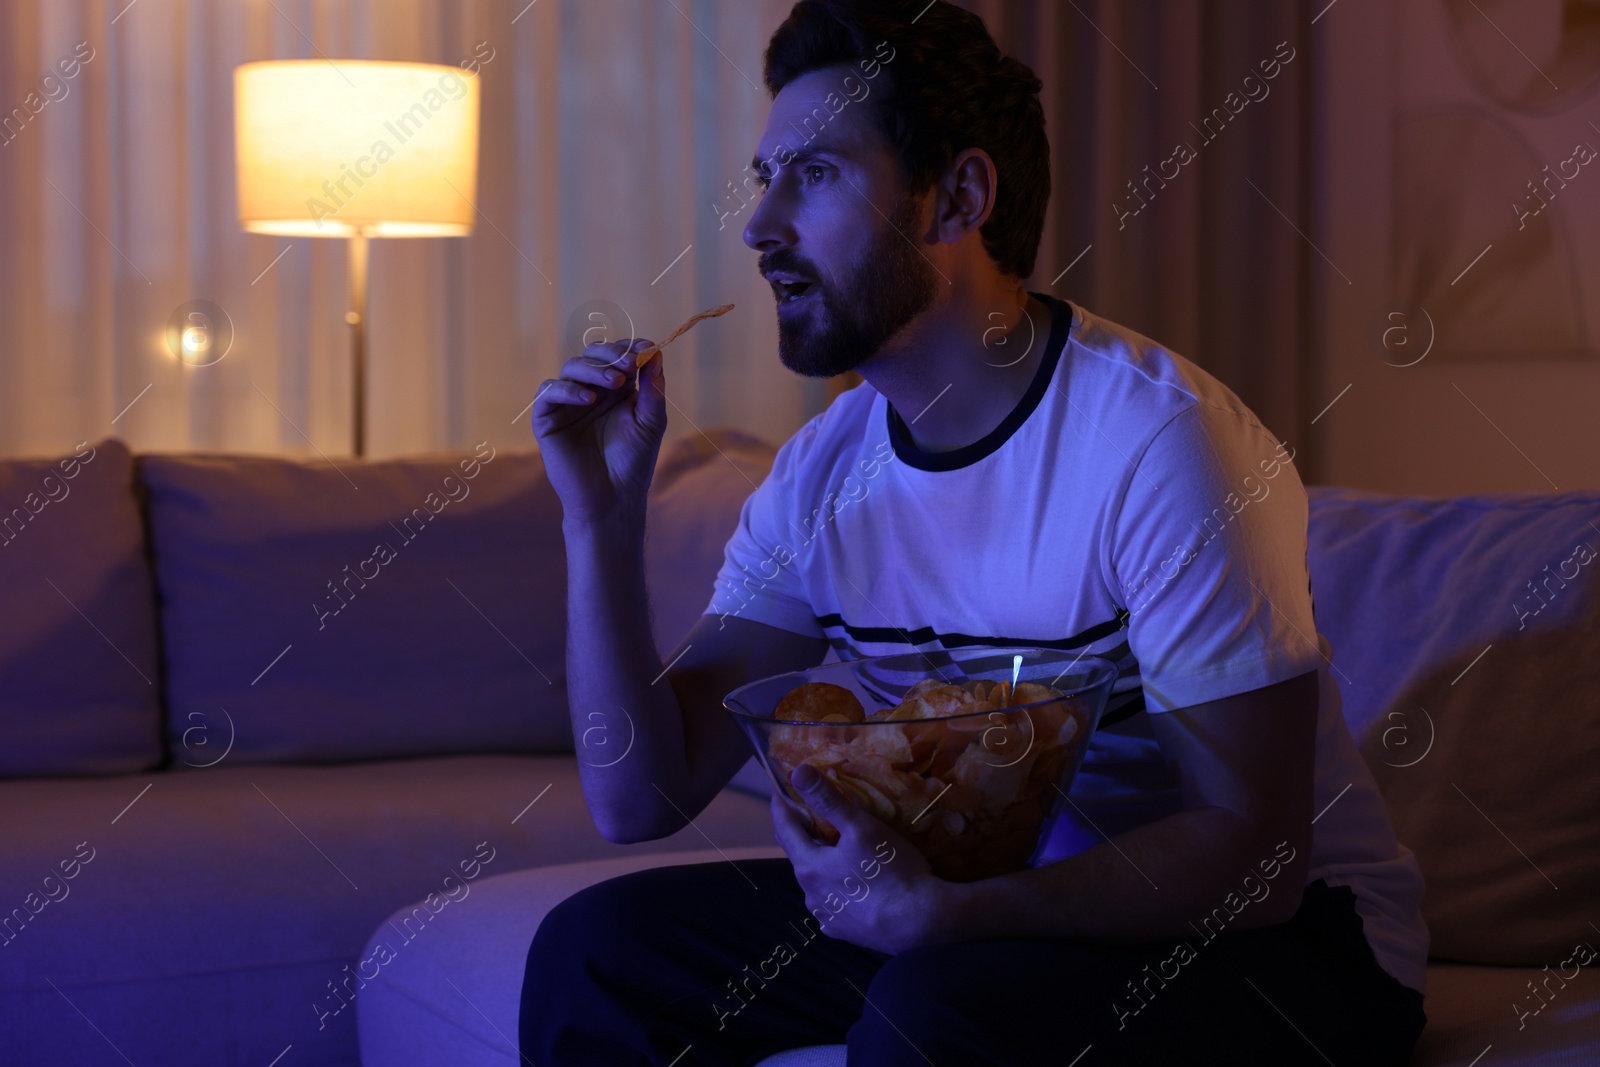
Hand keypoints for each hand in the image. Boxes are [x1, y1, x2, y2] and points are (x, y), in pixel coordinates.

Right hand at [531, 338, 667, 525]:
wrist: (612, 498)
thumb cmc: (633, 462)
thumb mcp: (651, 421)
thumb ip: (653, 387)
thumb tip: (655, 351)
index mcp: (616, 389)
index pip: (618, 356)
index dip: (629, 348)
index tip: (645, 349)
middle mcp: (590, 391)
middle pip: (593, 354)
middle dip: (612, 354)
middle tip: (628, 364)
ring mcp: (567, 403)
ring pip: (571, 367)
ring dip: (594, 369)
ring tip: (615, 382)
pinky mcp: (547, 418)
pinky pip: (549, 391)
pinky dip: (568, 390)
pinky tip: (589, 400)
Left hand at [771, 763, 946, 954]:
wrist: (921, 924)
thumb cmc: (892, 871)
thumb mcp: (862, 827)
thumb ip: (829, 799)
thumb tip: (798, 772)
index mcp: (809, 867)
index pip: (785, 830)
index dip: (782, 808)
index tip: (780, 793)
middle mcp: (810, 895)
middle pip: (801, 856)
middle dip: (804, 835)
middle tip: (811, 815)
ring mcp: (827, 917)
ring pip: (817, 882)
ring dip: (822, 863)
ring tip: (837, 850)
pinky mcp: (843, 932)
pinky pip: (833, 903)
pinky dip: (836, 889)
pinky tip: (851, 885)